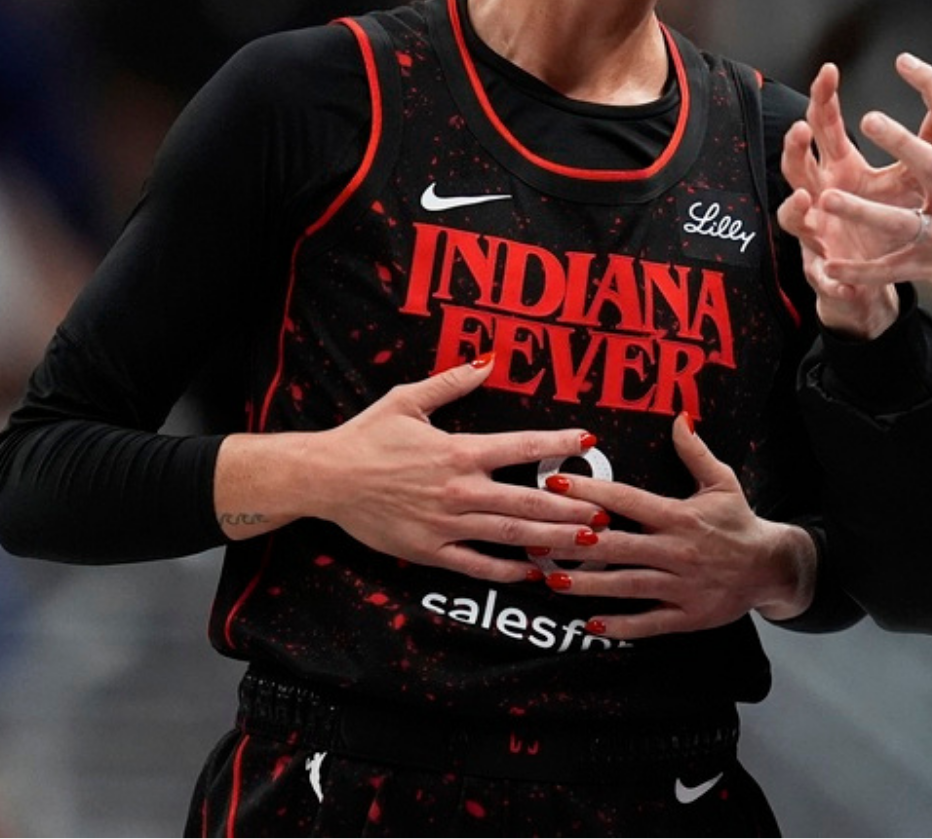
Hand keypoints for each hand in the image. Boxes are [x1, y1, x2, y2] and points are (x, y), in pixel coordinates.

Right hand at [218, 360, 612, 585]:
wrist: (325, 478)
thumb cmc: (366, 436)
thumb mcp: (407, 400)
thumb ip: (452, 383)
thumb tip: (489, 359)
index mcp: (459, 451)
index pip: (521, 446)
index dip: (558, 443)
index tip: (589, 441)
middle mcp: (459, 490)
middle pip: (528, 501)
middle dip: (571, 507)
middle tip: (606, 512)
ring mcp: (446, 525)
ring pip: (510, 536)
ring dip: (552, 539)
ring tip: (585, 542)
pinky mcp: (430, 551)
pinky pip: (476, 565)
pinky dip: (508, 570)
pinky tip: (534, 572)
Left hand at [532, 414, 815, 640]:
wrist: (771, 567)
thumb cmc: (739, 522)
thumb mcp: (723, 482)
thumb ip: (695, 452)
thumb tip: (679, 417)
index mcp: (680, 516)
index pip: (628, 500)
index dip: (591, 490)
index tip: (556, 482)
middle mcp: (677, 551)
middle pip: (618, 546)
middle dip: (575, 543)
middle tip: (537, 539)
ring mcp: (682, 586)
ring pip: (627, 585)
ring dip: (587, 584)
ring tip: (552, 579)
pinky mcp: (687, 616)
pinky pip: (649, 622)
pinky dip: (620, 624)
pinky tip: (590, 623)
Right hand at [778, 62, 919, 336]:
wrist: (875, 279)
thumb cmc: (887, 219)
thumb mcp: (905, 178)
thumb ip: (922, 141)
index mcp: (839, 170)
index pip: (824, 127)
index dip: (823, 98)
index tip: (829, 70)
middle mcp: (819, 197)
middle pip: (797, 165)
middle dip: (794, 147)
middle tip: (799, 128)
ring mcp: (816, 234)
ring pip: (794, 218)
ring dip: (796, 208)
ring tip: (807, 199)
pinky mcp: (824, 271)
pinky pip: (821, 274)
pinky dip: (826, 275)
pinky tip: (833, 274)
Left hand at [804, 53, 931, 323]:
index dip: (929, 84)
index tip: (904, 62)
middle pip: (928, 163)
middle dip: (899, 141)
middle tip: (868, 120)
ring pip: (901, 221)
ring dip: (863, 211)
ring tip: (828, 198)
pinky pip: (894, 268)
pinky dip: (863, 272)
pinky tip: (833, 267)